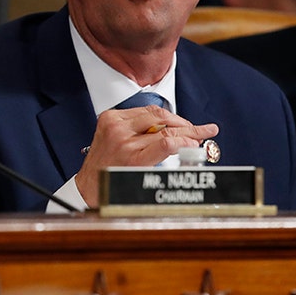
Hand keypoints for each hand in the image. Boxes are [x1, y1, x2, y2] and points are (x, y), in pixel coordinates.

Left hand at [74, 105, 218, 208]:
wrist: (91, 183)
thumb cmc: (116, 182)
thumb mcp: (144, 177)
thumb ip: (164, 159)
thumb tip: (189, 146)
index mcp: (131, 158)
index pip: (167, 142)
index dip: (187, 140)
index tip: (199, 142)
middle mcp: (122, 139)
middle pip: (164, 125)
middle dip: (187, 127)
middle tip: (204, 130)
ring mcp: (114, 126)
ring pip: (154, 113)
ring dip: (174, 119)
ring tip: (187, 127)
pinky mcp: (109, 118)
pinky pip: (140, 111)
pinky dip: (154, 116)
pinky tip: (166, 122)